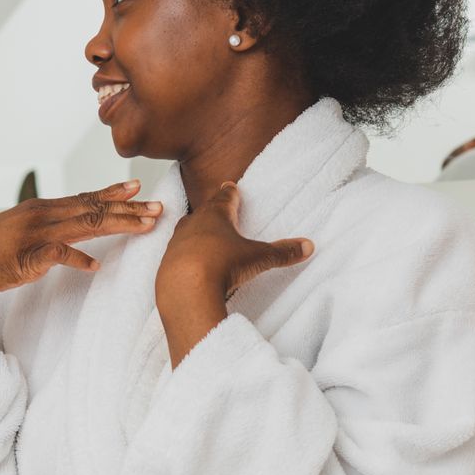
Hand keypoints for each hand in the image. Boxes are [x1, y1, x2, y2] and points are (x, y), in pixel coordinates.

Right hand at [0, 182, 161, 410]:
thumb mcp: (20, 236)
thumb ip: (47, 235)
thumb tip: (71, 243)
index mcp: (41, 209)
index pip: (84, 198)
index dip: (113, 193)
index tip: (138, 187)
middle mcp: (42, 215)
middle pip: (93, 208)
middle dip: (130, 208)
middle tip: (160, 207)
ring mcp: (35, 234)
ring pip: (86, 224)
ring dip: (119, 223)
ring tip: (146, 226)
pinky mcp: (27, 256)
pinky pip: (59, 255)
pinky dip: (79, 259)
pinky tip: (96, 266)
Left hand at [155, 181, 313, 365]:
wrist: (184, 288)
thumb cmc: (220, 264)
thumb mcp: (258, 258)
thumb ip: (282, 252)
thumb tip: (308, 245)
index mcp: (215, 216)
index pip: (223, 197)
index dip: (229, 192)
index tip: (229, 185)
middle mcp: (192, 225)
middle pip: (202, 213)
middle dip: (211, 211)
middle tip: (217, 210)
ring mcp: (176, 243)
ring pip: (186, 232)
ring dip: (195, 234)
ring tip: (204, 238)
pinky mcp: (166, 263)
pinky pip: (177, 255)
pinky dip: (185, 256)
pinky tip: (191, 264)